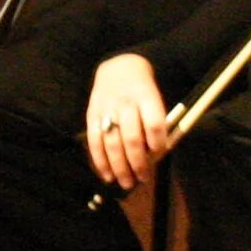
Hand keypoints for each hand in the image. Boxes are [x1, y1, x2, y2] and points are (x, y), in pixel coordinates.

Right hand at [84, 55, 170, 190]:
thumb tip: (156, 157)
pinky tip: (107, 175)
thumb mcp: (156, 99)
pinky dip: (100, 161)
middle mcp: (125, 103)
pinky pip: (94, 141)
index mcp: (146, 97)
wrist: (119, 68)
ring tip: (127, 183)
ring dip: (119, 167)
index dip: (157, 142)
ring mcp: (106, 109)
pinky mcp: (91, 115)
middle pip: (132, 137)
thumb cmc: (143, 91)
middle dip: (138, 162)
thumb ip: (156, 124)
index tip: (159, 154)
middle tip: (143, 178)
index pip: (154, 122)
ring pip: (112, 143)